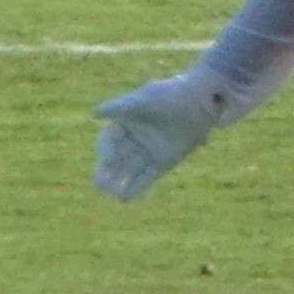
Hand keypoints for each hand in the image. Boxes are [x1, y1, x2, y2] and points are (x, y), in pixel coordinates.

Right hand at [92, 71, 230, 201]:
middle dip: (106, 170)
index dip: (106, 149)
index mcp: (125, 121)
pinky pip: (147, 177)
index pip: (109, 138)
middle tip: (99, 184)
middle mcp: (135, 137)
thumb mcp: (143, 100)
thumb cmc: (168, 96)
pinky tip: (125, 198)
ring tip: (109, 193)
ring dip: (118, 182)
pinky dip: (136, 188)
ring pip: (129, 169)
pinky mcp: (164, 162)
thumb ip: (119, 108)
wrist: (199, 103)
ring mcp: (149, 150)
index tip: (108, 157)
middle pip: (116, 157)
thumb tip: (94, 113)